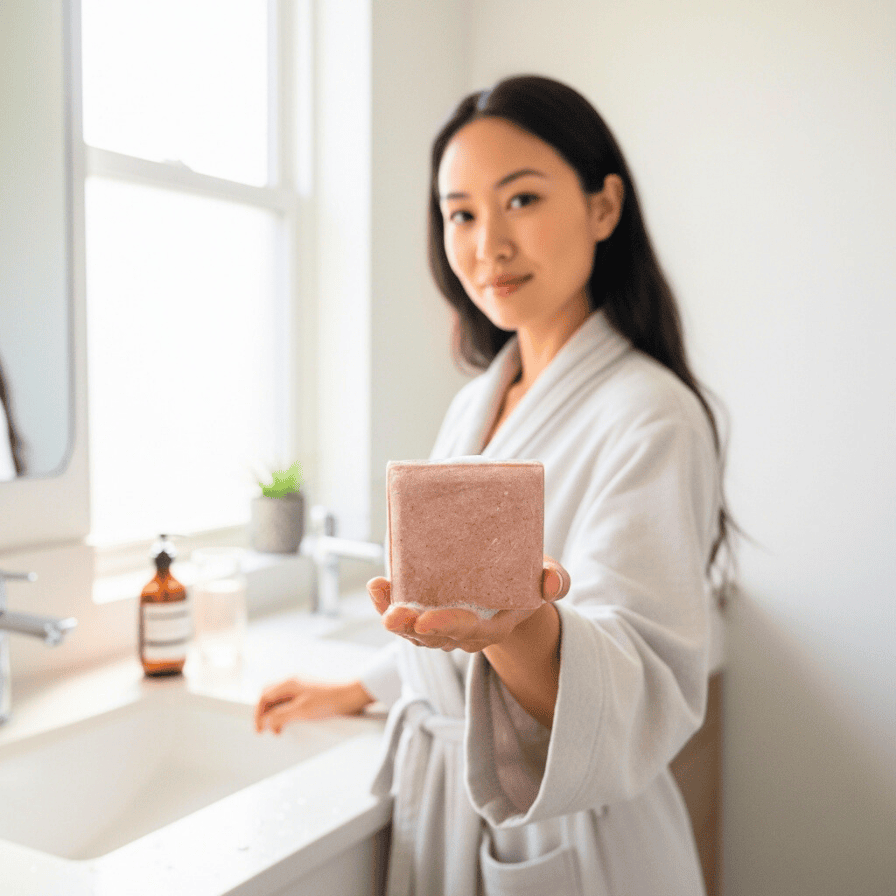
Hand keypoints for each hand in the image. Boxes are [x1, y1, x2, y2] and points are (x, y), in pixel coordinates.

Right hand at [254, 678, 372, 733]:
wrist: (353, 695)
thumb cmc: (331, 700)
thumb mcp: (302, 711)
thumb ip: (281, 716)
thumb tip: (267, 722)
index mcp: (289, 683)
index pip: (264, 696)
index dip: (258, 714)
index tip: (259, 729)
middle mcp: (294, 681)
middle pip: (270, 695)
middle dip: (264, 712)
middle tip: (264, 729)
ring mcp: (303, 686)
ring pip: (281, 698)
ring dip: (276, 713)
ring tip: (278, 729)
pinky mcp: (311, 692)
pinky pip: (292, 701)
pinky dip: (286, 712)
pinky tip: (291, 722)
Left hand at [367, 556, 569, 653]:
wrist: (511, 585)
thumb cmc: (528, 578)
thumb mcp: (548, 575)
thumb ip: (556, 579)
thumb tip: (552, 583)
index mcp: (495, 626)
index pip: (471, 632)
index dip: (447, 627)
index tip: (425, 619)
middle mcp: (465, 634)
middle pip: (434, 638)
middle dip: (411, 627)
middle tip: (393, 614)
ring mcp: (442, 628)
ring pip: (413, 631)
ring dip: (392, 615)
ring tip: (377, 591)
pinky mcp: (425, 615)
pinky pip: (404, 617)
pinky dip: (387, 603)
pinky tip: (376, 586)